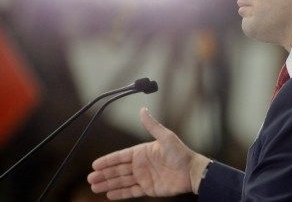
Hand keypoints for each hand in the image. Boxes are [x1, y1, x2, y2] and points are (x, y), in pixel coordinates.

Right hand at [87, 107, 210, 199]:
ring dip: (108, 184)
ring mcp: (144, 177)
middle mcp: (141, 164)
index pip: (121, 156)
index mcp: (142, 152)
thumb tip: (143, 109)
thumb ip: (152, 125)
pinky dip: (120, 193)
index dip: (107, 160)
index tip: (95, 164)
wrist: (192, 171)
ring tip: (95, 187)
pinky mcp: (149, 188)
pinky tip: (109, 195)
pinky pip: (131, 191)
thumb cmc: (180, 153)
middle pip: (118, 170)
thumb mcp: (165, 137)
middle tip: (90, 178)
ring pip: (121, 181)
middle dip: (104, 174)